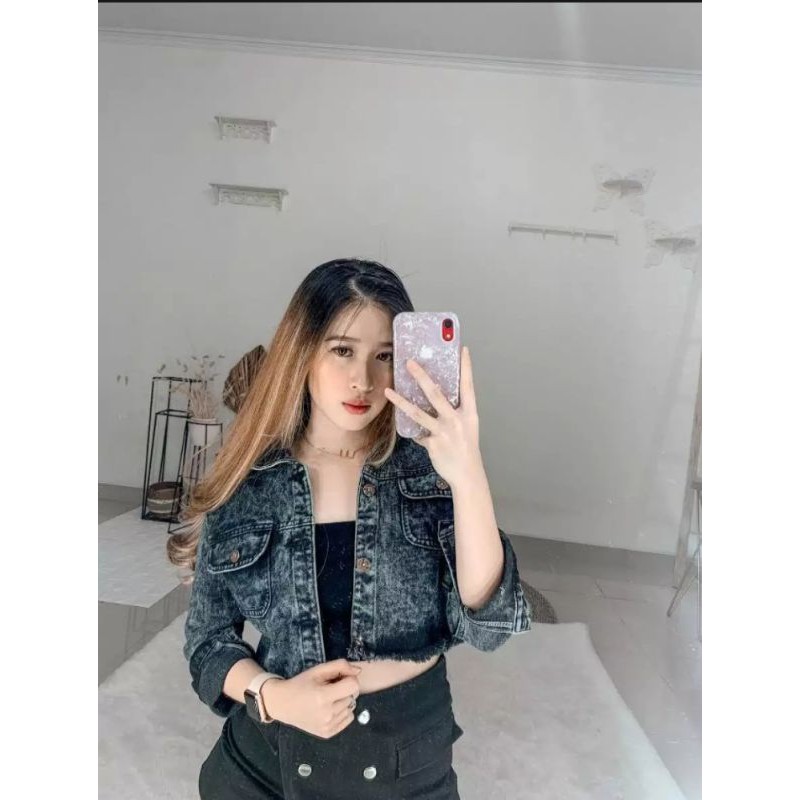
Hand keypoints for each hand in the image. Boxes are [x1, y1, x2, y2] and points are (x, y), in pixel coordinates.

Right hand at [266, 659, 361, 738]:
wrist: (283, 704)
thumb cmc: (301, 684)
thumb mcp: (318, 670)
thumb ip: (340, 666)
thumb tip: (358, 671)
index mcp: (323, 697)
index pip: (353, 686)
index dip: (348, 679)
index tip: (338, 678)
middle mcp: (326, 715)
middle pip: (352, 697)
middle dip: (344, 690)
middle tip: (329, 689)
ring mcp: (327, 726)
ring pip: (351, 708)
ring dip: (343, 702)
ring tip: (327, 699)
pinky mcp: (327, 734)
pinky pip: (348, 719)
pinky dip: (342, 712)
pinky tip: (328, 709)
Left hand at [384, 345, 481, 486]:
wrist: (468, 474)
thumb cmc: (467, 448)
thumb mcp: (467, 426)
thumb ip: (453, 412)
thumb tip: (435, 398)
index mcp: (469, 413)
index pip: (468, 385)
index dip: (466, 367)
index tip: (463, 348)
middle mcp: (456, 420)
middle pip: (436, 394)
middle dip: (421, 377)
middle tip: (410, 362)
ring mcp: (443, 432)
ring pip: (418, 413)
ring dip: (401, 401)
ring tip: (388, 391)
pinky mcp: (433, 443)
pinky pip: (417, 432)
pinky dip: (413, 430)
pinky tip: (408, 428)